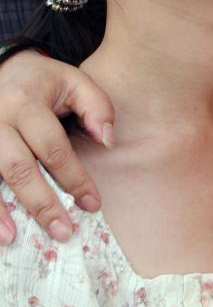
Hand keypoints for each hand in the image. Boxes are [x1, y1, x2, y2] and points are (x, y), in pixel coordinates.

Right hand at [0, 51, 114, 243]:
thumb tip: (108, 141)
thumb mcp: (74, 82)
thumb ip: (97, 107)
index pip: (53, 147)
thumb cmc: (44, 82)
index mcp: (27, 102)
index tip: (92, 204)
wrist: (2, 68)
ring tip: (15, 238)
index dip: (74, 178)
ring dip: (1, 211)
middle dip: (42, 202)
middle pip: (19, 167)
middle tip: (64, 231)